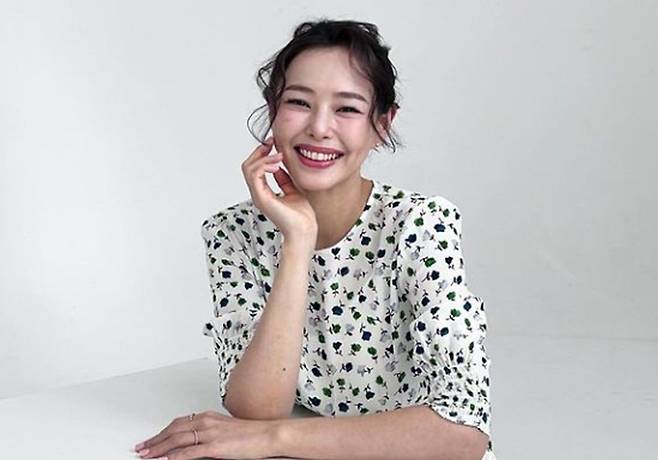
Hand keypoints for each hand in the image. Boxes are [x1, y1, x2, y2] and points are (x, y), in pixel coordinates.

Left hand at [133, 410, 278, 458]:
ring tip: (147, 455)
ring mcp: (210, 434)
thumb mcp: (226, 429)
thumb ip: (210, 433)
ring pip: (177, 440)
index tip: (152, 440)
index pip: (178, 423)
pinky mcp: (215, 447)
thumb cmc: (252, 434)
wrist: (268, 435)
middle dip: (155, 440)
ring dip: (159, 448)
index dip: (162, 432)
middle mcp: (206, 422)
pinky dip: (174, 457)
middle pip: (173, 430)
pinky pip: (189, 452)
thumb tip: (197, 442)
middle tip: (141, 448)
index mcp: (209, 417)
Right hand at [241, 136, 316, 248]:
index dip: (262, 154)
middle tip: (272, 143)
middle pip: (247, 166)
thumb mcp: (293, 190)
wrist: (305, 231)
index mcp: (264, 192)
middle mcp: (259, 193)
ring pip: (249, 168)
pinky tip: (276, 164)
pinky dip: (263, 166)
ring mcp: (259, 196)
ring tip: (278, 156)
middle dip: (259, 151)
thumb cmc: (301, 216)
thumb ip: (284, 179)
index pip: (254, 168)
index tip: (273, 144)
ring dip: (263, 157)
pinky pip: (255, 176)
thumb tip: (279, 167)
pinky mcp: (262, 198)